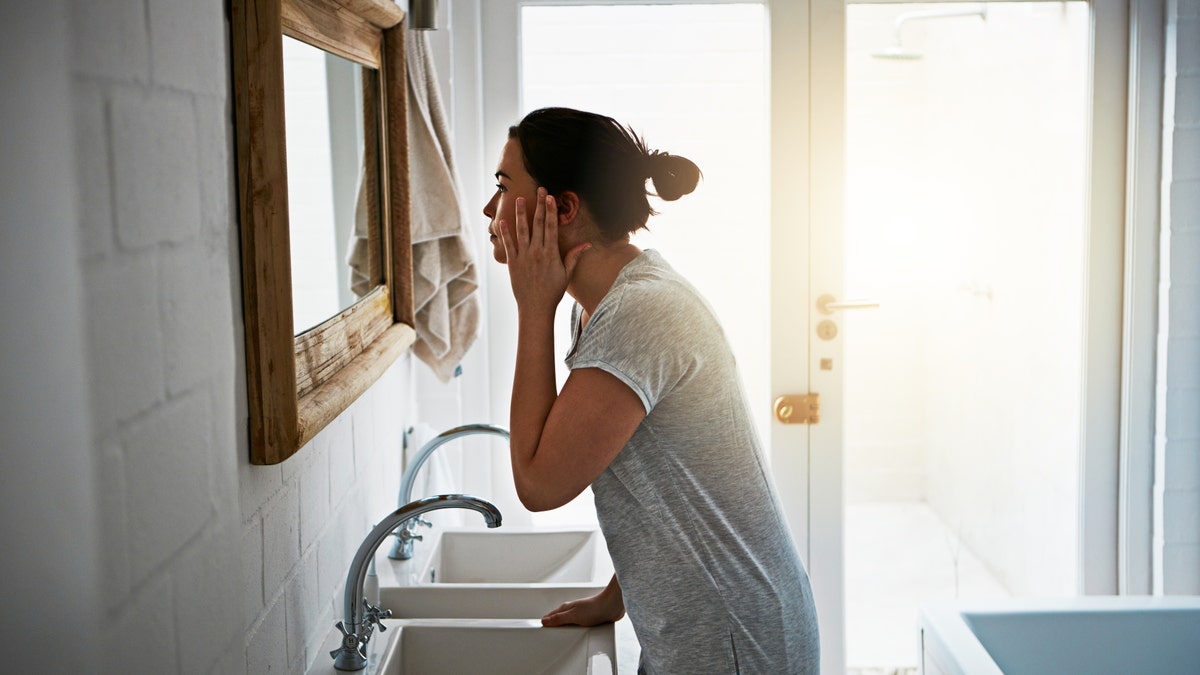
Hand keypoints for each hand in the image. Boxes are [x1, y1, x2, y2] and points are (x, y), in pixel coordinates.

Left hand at [499, 188, 589, 315]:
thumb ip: (574, 256)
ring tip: (518, 199)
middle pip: (538, 224)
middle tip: (539, 190)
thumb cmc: (553, 292)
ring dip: (520, 214)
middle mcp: (536, 252)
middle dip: (539, 205)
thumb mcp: (566, 274)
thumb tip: (587, 244)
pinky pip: (508, 245)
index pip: (551, 227)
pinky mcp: (512, 263)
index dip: (550, 210)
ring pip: (521, 231)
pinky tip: (502, 221)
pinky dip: (504, 233)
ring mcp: (523, 257)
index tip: (550, 197)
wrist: (535, 308)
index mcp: (551, 253)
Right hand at [541, 585, 624, 626]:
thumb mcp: (573, 616)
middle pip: (559, 619)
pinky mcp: (590, 620)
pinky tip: (575, 633)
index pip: (551, 616)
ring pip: (568, 622)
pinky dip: (574, 629)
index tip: (539, 627)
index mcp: (566, 608)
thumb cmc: (595, 607)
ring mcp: (581, 615)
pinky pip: (578, 626)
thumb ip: (559, 619)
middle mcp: (572, 611)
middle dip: (553, 624)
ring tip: (558, 633)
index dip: (545, 622)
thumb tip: (545, 621)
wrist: (612, 606)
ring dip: (564, 627)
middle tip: (546, 631)